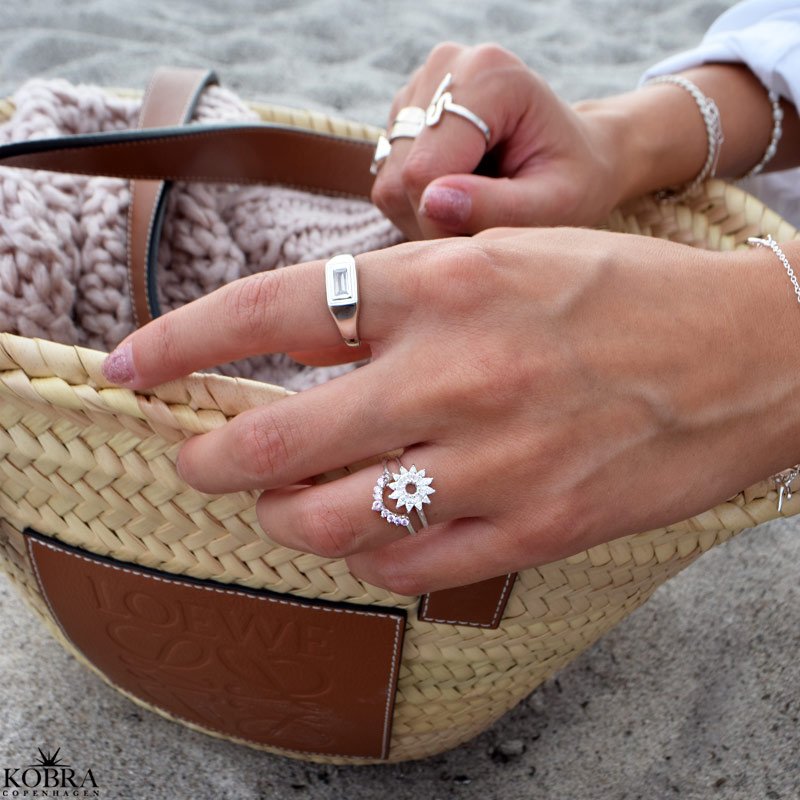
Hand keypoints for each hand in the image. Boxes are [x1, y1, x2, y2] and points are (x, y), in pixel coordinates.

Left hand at [101, 229, 792, 593]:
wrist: (749, 357)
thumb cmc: (628, 296)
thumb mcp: (510, 256)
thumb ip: (412, 292)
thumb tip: (319, 329)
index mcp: (446, 287)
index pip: (274, 307)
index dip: (183, 337)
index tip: (134, 360)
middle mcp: (456, 375)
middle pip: (279, 439)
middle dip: (213, 456)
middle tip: (199, 457)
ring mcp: (494, 462)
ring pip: (330, 521)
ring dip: (287, 517)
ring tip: (288, 501)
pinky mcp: (532, 528)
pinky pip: (407, 565)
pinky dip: (368, 554)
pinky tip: (373, 532)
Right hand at [371, 43, 625, 238]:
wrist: (578, 154)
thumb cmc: (575, 180)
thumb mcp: (554, 204)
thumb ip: (497, 208)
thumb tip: (431, 204)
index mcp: (489, 76)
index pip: (424, 170)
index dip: (444, 221)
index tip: (484, 233)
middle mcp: (446, 68)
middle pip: (403, 177)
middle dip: (437, 219)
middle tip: (487, 223)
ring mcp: (418, 89)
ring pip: (391, 184)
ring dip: (428, 214)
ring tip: (480, 204)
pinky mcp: (402, 115)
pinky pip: (389, 183)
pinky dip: (420, 204)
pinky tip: (460, 192)